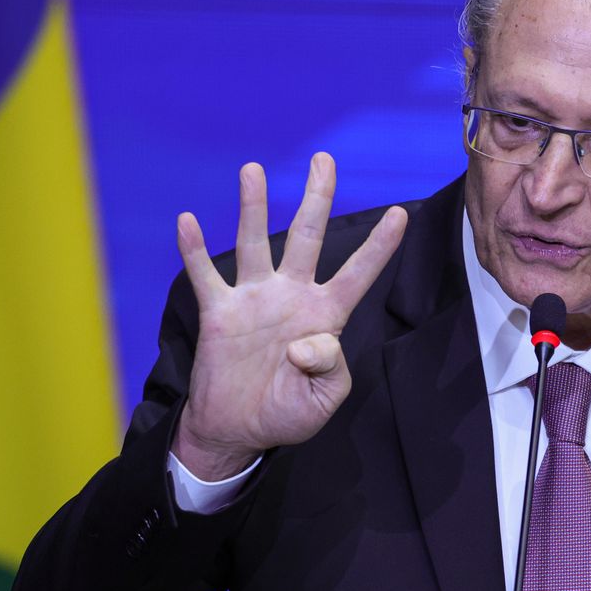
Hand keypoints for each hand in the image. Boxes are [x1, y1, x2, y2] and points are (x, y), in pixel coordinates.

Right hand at [173, 154, 407, 479]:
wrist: (236, 431)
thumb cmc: (286, 414)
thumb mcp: (323, 402)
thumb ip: (330, 371)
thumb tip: (308, 342)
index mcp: (324, 316)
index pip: (359, 275)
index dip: (380, 247)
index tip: (401, 213)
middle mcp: (291, 296)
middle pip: (308, 237)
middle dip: (317, 197)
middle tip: (324, 159)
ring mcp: (254, 299)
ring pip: (256, 242)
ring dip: (254, 206)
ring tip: (254, 170)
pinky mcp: (219, 312)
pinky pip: (204, 275)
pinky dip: (194, 249)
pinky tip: (188, 220)